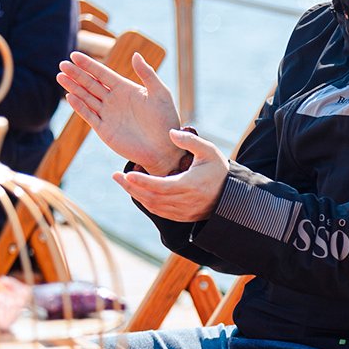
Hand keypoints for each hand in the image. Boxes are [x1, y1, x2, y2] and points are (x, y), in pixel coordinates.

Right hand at [57, 50, 183, 172]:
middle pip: (91, 84)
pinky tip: (69, 97)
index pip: (103, 74)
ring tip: (60, 77)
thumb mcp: (160, 93)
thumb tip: (136, 54)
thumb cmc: (166, 120)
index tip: (74, 55)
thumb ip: (147, 74)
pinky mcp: (104, 130)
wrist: (165, 149)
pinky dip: (79, 107)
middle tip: (62, 64)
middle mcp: (114, 100)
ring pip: (86, 98)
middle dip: (76, 74)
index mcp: (126, 89)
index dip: (89, 65)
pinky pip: (89, 116)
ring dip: (73, 88)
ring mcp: (108, 115)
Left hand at [111, 127, 228, 221]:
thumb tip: (170, 132)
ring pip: (153, 206)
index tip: (127, 174)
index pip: (161, 186)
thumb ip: (189, 140)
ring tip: (124, 182)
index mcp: (191, 185)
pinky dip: (146, 201)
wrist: (232, 195)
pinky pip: (159, 211)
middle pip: (152, 198)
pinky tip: (138, 190)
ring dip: (136, 194)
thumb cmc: (219, 170)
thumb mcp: (209, 151)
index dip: (143, 182)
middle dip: (132, 187)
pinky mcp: (182, 217)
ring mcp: (183, 212)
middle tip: (116, 177)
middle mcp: (185, 201)